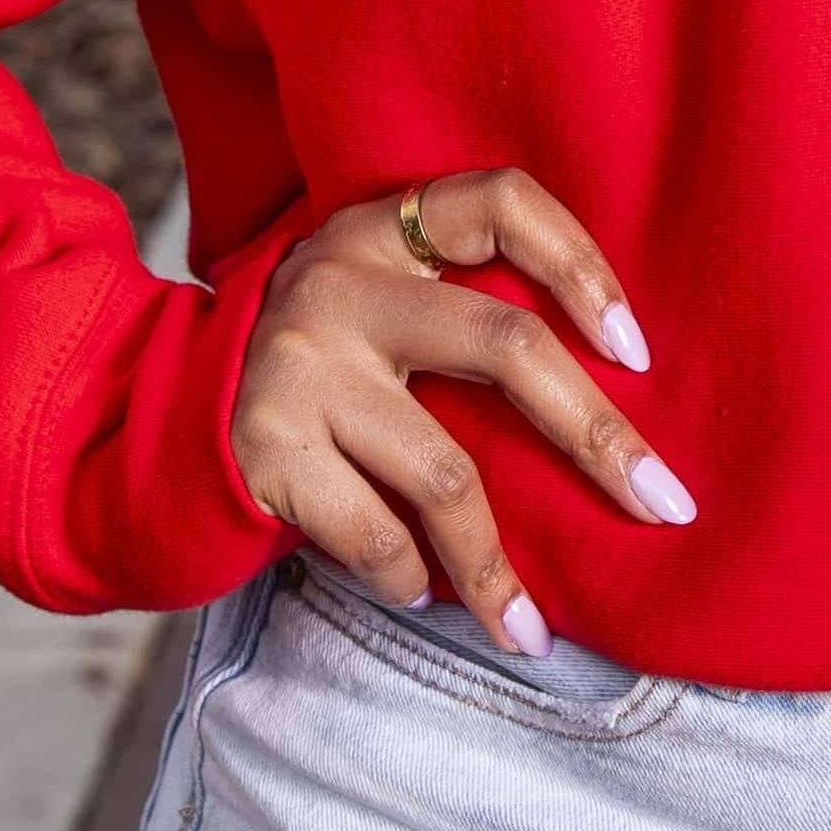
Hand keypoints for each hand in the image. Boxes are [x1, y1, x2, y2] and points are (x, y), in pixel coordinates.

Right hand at [228, 168, 692, 656]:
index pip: (503, 204)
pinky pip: (377, 534)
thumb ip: (461, 312)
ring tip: (527, 626)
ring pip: (446, 473)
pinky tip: (424, 597)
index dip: (581, 263)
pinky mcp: (267, 449)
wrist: (163, 415)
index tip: (638, 352)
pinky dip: (412, 580)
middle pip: (505, 346)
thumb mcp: (377, 300)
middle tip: (666, 506)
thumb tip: (612, 413)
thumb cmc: (320, 365)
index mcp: (384, 230)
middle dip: (598, 438)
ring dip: (497, 567)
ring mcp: (302, 366)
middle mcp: (342, 282)